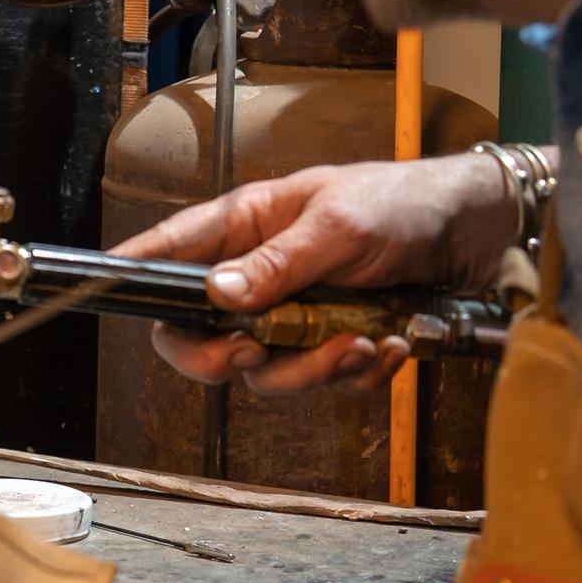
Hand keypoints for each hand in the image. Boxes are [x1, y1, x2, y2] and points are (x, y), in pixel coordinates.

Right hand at [114, 154, 518, 396]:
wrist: (480, 230)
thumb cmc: (403, 200)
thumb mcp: (339, 224)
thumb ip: (278, 263)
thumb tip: (217, 294)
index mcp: (245, 227)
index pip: (167, 255)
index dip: (130, 278)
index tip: (102, 296)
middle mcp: (259, 275)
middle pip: (201, 338)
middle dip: (225, 358)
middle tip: (254, 353)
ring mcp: (295, 314)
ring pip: (267, 371)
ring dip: (314, 367)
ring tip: (363, 339)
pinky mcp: (334, 342)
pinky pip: (324, 382)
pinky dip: (358, 372)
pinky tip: (392, 342)